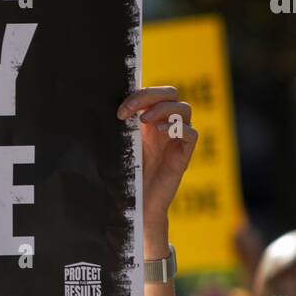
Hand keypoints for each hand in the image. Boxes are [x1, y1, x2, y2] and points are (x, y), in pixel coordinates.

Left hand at [117, 87, 197, 246]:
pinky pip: (191, 133)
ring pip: (184, 108)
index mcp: (150, 119)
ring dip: (164, 109)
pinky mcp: (184, 155)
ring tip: (145, 121)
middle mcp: (166, 125)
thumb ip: (121, 126)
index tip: (120, 110)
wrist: (137, 203)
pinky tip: (160, 132)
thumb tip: (104, 104)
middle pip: (171, 94)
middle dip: (151, 96)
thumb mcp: (121, 145)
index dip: (139, 94)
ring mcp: (177, 139)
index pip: (154, 92)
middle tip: (132, 111)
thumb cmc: (126, 175)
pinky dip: (178, 127)